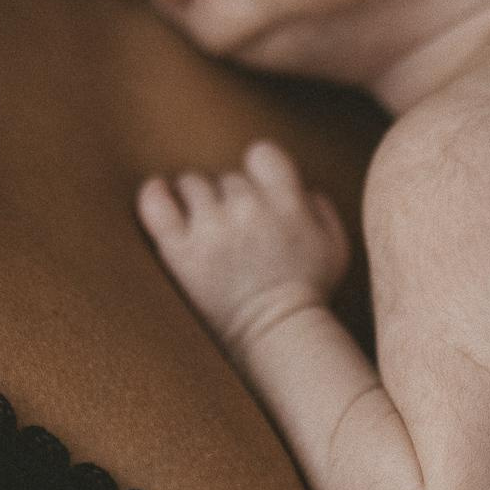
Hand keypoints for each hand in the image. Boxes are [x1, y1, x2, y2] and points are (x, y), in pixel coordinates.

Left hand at [136, 139, 350, 350]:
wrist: (277, 336)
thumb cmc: (308, 292)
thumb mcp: (334, 245)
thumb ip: (318, 206)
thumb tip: (300, 186)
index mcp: (286, 202)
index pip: (261, 153)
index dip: (258, 170)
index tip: (257, 192)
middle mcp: (248, 209)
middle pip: (226, 177)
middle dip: (229, 198)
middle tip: (235, 229)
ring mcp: (212, 229)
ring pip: (192, 184)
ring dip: (197, 200)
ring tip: (206, 226)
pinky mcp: (181, 252)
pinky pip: (156, 205)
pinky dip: (154, 194)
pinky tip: (158, 191)